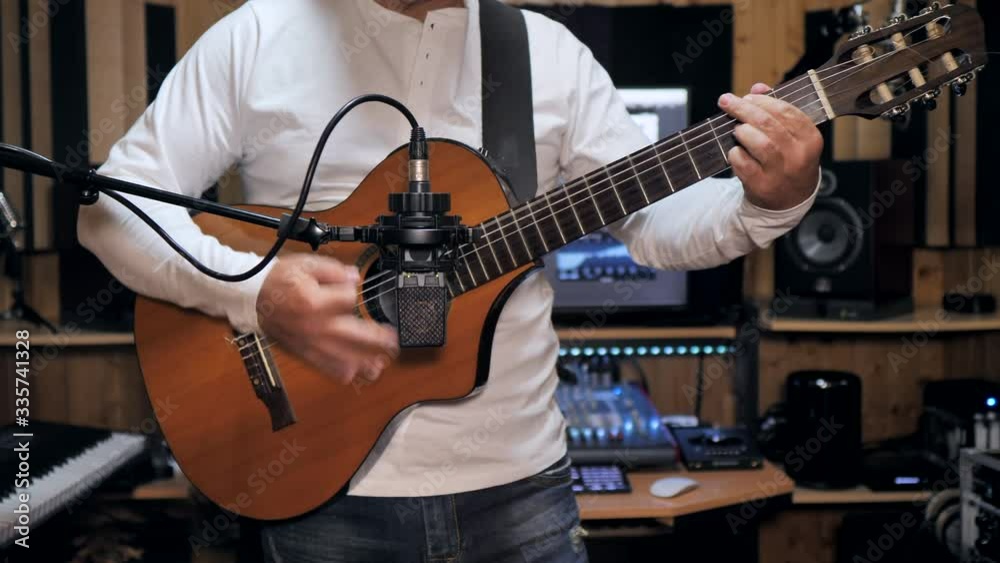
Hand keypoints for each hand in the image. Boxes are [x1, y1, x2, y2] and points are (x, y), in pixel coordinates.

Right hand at [256, 254, 397, 385]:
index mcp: (315, 302)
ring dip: (365, 364)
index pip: (349, 299)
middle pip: (356, 337)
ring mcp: (311, 343)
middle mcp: (316, 327)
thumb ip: (333, 271)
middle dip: (379, 340)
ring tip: (380, 365)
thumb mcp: (305, 264)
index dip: (353, 292)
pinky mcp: (305, 353)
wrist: (253, 298)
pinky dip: (343, 373)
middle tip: (393, 342)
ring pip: (344, 360)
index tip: (350, 289)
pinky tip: (355, 372)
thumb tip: (354, 278)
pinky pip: (327, 369)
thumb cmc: (278, 281)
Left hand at [718, 83, 822, 210]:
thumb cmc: (788, 160)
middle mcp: (799, 156)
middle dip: (744, 109)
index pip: (786, 111)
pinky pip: (744, 164)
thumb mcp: (791, 136)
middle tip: (727, 102)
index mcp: (811, 138)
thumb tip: (757, 87)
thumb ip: (775, 110)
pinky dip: (735, 154)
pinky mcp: (762, 187)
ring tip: (737, 130)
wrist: (788, 201)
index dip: (763, 101)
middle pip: (769, 124)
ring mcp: (781, 173)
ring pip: (759, 143)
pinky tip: (735, 151)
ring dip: (742, 132)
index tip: (746, 96)